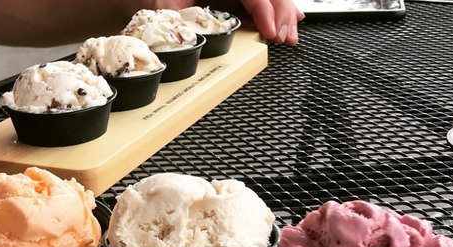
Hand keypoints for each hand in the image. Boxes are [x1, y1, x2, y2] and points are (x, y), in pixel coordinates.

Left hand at [154, 0, 303, 45]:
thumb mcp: (162, 3)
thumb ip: (179, 15)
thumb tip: (200, 33)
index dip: (266, 9)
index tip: (270, 31)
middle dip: (282, 12)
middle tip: (285, 37)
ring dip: (283, 13)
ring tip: (289, 34)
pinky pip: (256, 1)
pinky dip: (274, 11)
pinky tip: (287, 21)